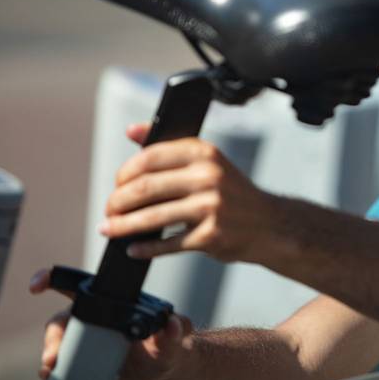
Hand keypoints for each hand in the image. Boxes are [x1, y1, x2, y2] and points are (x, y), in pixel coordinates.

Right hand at [30, 268, 192, 379]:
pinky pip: (58, 373)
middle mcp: (91, 323)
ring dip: (48, 359)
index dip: (52, 279)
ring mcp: (82, 347)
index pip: (77, 287)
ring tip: (50, 372)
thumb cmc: (165, 350)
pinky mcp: (79, 369)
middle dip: (51, 339)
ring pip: (55, 348)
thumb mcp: (172, 342)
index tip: (37, 285)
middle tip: (52, 358)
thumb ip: (174, 332)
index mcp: (109, 307)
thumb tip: (173, 324)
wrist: (162, 377)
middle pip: (60, 323)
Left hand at [99, 123, 276, 262]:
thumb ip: (169, 147)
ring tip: (108, 229)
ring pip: (152, 217)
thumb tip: (132, 130)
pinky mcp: (212, 236)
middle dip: (118, 202)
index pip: (150, 157)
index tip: (117, 185)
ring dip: (123, 226)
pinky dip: (146, 248)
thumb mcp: (207, 161)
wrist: (270, 224)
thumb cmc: (232, 193)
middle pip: (146, 187)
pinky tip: (133, 249)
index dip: (124, 173)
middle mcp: (209, 176)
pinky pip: (169, 244)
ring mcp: (211, 207)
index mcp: (204, 153)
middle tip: (109, 211)